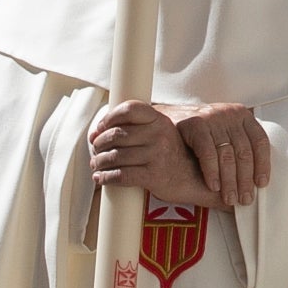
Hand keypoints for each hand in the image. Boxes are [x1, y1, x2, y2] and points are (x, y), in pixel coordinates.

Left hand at [87, 100, 214, 206]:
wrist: (192, 177)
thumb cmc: (170, 154)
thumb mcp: (159, 133)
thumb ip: (135, 127)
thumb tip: (96, 133)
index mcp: (159, 120)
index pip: (130, 109)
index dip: (109, 117)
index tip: (100, 128)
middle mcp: (159, 135)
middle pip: (117, 134)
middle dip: (99, 144)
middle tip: (95, 150)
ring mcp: (157, 155)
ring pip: (116, 157)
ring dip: (99, 162)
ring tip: (96, 165)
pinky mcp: (153, 176)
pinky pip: (121, 175)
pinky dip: (106, 178)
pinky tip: (102, 178)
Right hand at [168, 103, 271, 208]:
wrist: (167, 118)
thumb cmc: (199, 132)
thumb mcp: (224, 133)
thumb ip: (238, 148)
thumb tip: (254, 180)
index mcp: (242, 116)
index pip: (259, 141)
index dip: (262, 164)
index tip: (261, 183)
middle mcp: (230, 114)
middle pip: (244, 151)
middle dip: (245, 179)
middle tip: (245, 198)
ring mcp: (212, 117)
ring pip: (227, 154)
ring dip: (229, 181)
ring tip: (229, 197)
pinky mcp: (195, 124)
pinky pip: (207, 152)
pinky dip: (212, 172)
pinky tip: (213, 186)